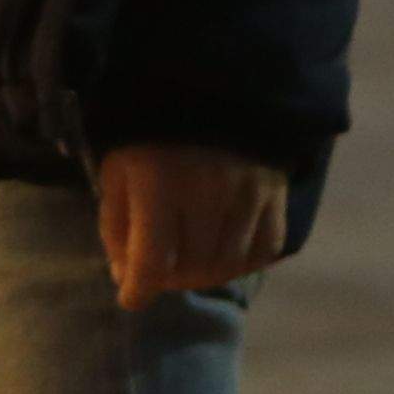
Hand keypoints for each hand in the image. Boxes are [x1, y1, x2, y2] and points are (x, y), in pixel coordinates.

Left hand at [97, 143, 285, 305]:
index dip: (139, 288)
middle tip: (160, 272)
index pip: (152, 259)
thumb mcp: (118, 174)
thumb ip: (117, 227)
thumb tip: (128, 279)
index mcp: (158, 181)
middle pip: (191, 267)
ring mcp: (247, 192)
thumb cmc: (151, 140)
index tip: (131, 299)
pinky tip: (223, 252)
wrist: (209, 94)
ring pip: (227, 265)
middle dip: (169, 279)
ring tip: (188, 264)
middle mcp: (207, 189)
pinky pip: (264, 250)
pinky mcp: (275, 193)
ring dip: (204, 274)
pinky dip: (241, 262)